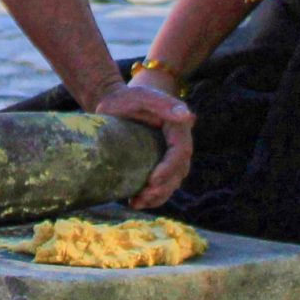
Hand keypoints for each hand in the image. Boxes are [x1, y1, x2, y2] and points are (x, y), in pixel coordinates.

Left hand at [93, 80, 193, 209]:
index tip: (153, 180)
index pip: (180, 152)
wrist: (113, 103)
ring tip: (137, 203)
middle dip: (163, 187)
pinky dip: (151, 197)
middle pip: (178, 171)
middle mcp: (177, 143)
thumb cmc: (125, 98)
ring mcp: (168, 155)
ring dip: (158, 196)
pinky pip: (161, 185)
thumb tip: (187, 115)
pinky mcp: (157, 164)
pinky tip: (135, 202)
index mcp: (178, 127)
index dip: (170, 168)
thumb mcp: (141, 97)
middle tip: (143, 196)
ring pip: (172, 182)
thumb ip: (162, 104)